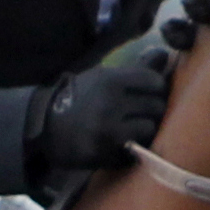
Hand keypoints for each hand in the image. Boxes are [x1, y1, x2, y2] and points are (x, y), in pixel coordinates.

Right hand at [28, 56, 168, 172]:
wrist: (45, 129)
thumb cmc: (78, 99)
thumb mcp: (101, 77)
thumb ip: (135, 70)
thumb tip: (164, 55)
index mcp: (109, 81)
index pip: (154, 81)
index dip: (155, 87)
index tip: (149, 92)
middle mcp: (111, 105)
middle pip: (156, 106)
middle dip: (152, 109)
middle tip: (141, 112)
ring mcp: (109, 132)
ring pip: (150, 129)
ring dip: (145, 129)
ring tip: (133, 128)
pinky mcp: (107, 154)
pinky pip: (137, 150)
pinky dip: (134, 147)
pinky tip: (122, 143)